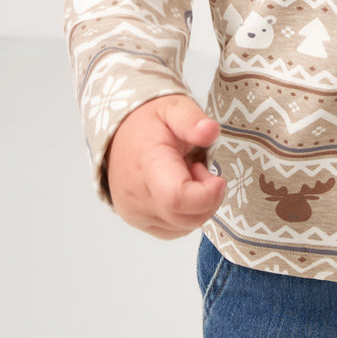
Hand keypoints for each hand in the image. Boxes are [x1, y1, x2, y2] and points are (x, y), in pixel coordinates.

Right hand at [106, 94, 227, 238]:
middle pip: (186, 217)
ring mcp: (135, 213)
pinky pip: (174, 230)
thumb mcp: (174, 107)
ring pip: (183, 226)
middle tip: (200, 168)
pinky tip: (181, 189)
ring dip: (197, 206)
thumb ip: (192, 119)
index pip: (177, 197)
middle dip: (208, 197)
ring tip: (187, 175)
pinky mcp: (138, 222)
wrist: (118, 135)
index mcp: (148, 164)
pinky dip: (186, 214)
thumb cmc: (150, 122)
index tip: (218, 178)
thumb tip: (211, 131)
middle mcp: (137, 196)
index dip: (207, 195)